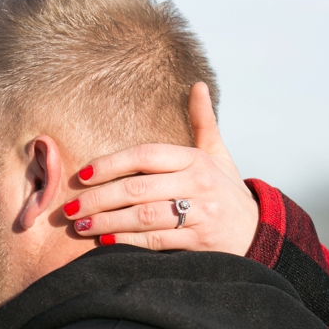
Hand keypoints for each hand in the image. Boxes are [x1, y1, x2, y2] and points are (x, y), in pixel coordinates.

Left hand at [63, 82, 258, 254]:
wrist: (258, 233)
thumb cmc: (227, 192)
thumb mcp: (219, 155)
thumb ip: (203, 122)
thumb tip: (197, 85)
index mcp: (197, 159)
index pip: (145, 156)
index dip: (111, 164)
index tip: (82, 174)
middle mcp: (198, 184)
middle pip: (137, 188)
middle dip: (99, 198)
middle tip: (70, 208)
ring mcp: (201, 214)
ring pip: (143, 216)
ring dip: (107, 222)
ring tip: (80, 226)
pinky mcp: (200, 242)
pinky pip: (157, 241)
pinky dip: (128, 242)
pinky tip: (105, 241)